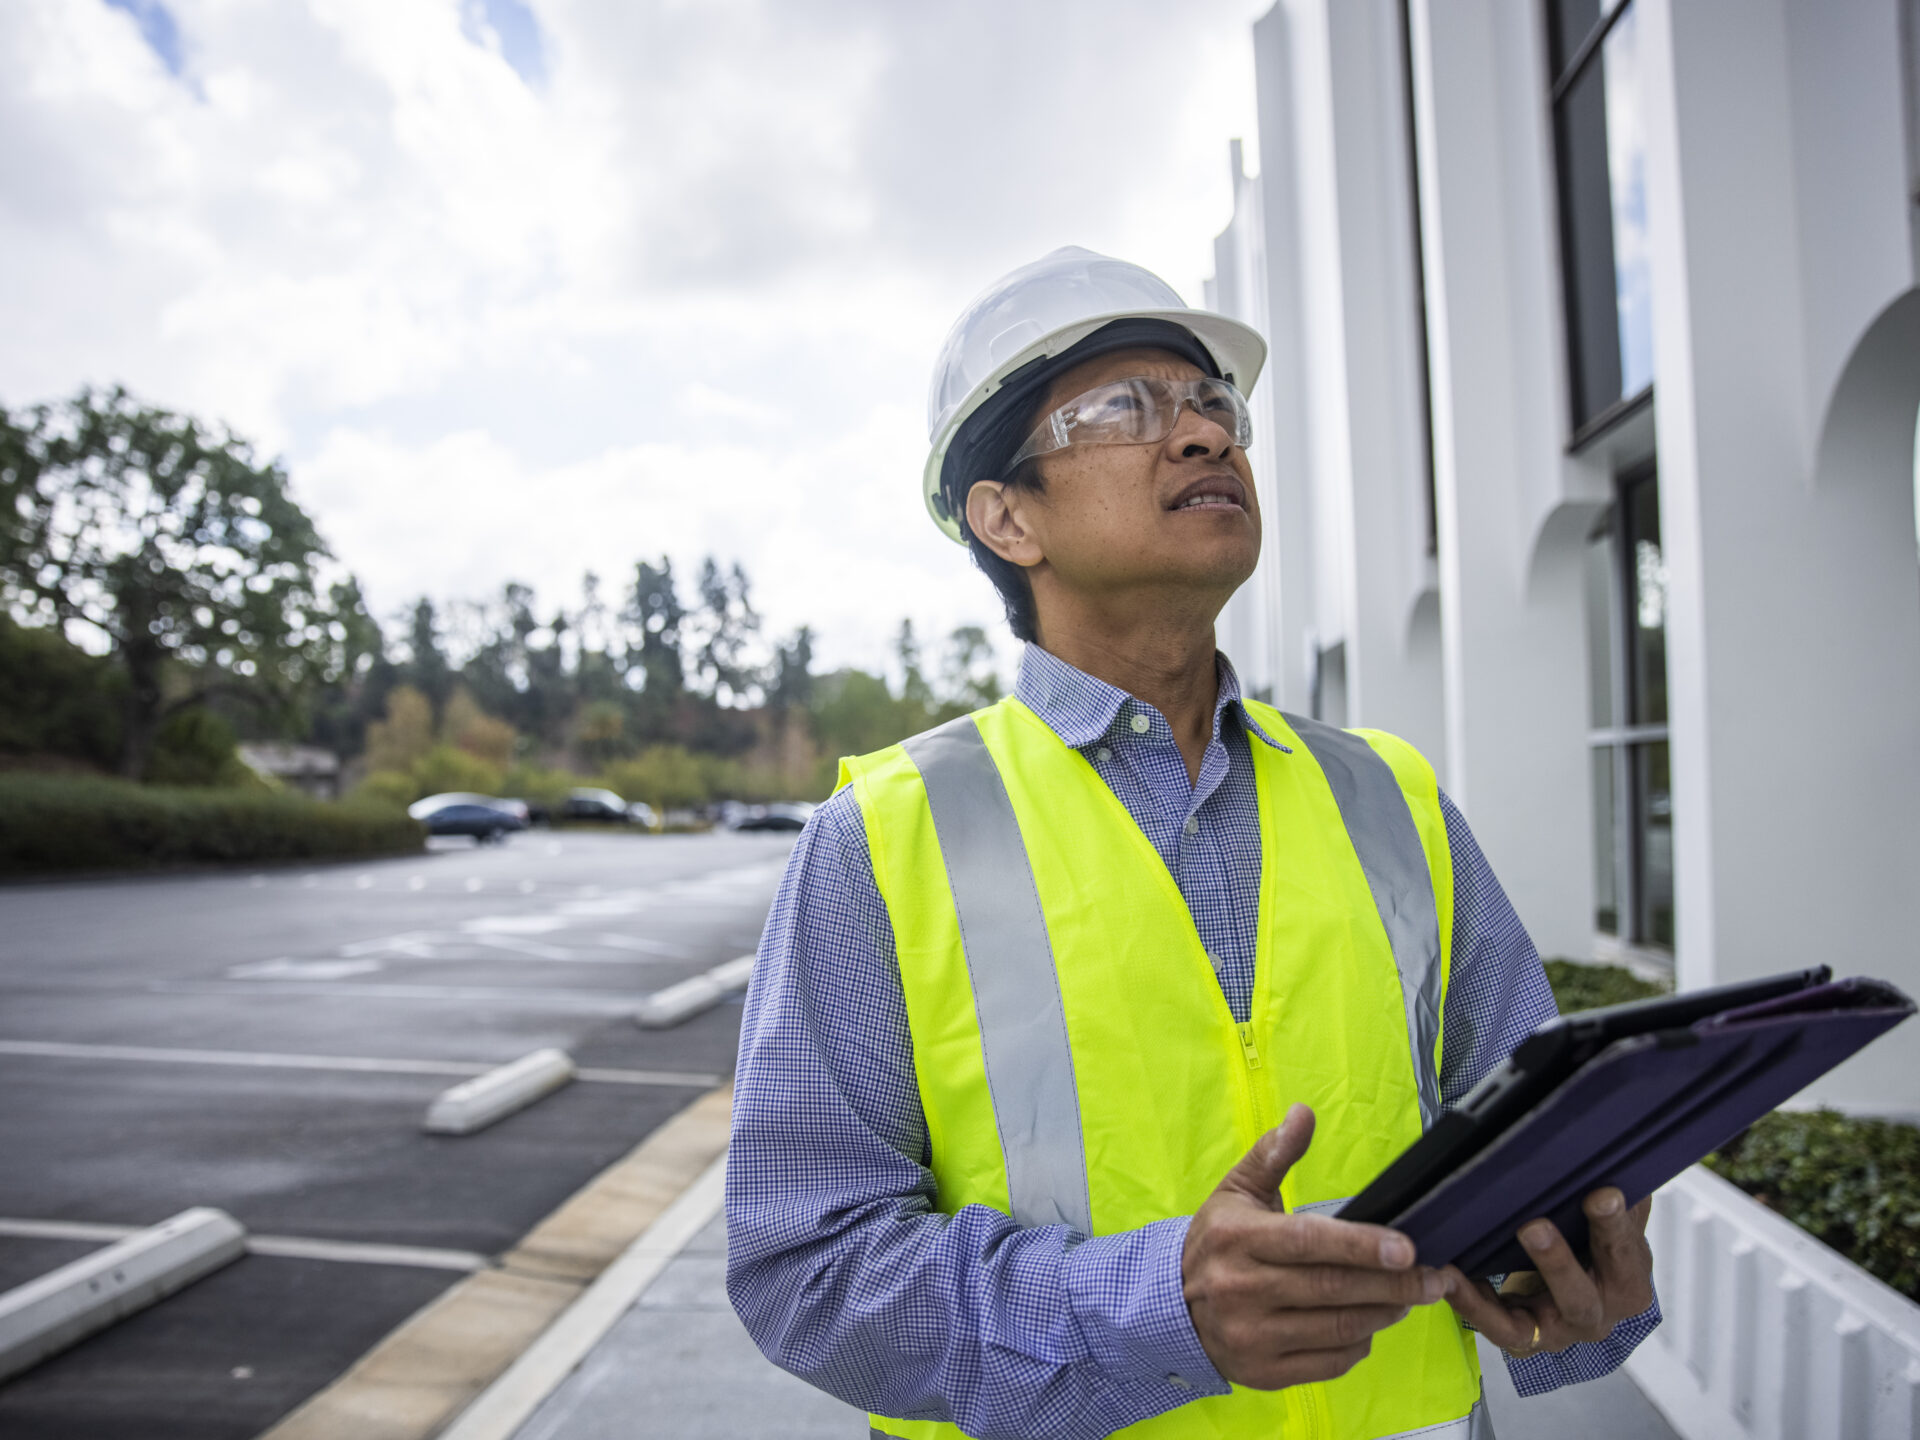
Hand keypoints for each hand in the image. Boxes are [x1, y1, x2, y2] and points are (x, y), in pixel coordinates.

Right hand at [1182, 1104, 1453, 1389]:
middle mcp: (1241, 1288)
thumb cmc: (1216, 1243)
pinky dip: (1359, 1343)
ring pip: (1338, 1327)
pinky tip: (1370, 1324)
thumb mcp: (1237, 1191)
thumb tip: (1304, 1114)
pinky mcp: (1262, 1372)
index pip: (1308, 1241)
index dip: (1361, 1246)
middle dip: (1394, 1284)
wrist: (1171, 1306)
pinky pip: (1329, 1362)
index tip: (1407, 1249)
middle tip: (1433, 1277)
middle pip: (1333, 1288)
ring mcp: (1251, 1335)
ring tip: (1409, 1297)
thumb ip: (1274, 1153)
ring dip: (1384, 1313)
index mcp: (1237, 1237)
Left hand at [1441, 1188, 1653, 1356]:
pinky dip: (1470, 1303)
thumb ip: (1617, 1196)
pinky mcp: (1523, 1341)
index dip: (1613, 1225)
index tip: (1603, 1193)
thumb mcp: (1613, 1223)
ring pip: (1529, 1323)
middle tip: (1534, 1227)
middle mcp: (1598, 1315)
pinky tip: (1448, 1277)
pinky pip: (1495, 1326)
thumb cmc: (1594, 1251)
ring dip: (1492, 1296)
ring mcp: (1559, 1332)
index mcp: (1627, 1281)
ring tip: (1466, 1264)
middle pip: (1581, 1295)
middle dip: (1557, 1262)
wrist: (1578, 1298)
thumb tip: (1611, 1154)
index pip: (1624, 1252)